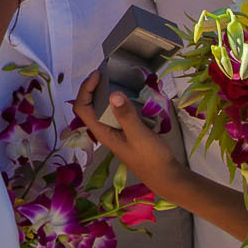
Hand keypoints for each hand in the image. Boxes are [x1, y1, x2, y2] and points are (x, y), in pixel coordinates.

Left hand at [71, 71, 185, 196]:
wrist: (165, 174)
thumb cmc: (150, 158)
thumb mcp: (139, 135)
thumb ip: (126, 115)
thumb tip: (113, 94)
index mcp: (102, 132)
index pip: (82, 108)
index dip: (85, 90)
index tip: (98, 75)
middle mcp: (105, 130)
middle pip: (88, 106)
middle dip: (91, 88)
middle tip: (104, 72)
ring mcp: (115, 130)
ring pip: (101, 108)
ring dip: (103, 93)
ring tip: (114, 78)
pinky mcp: (126, 130)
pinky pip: (115, 111)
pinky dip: (117, 99)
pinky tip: (128, 93)